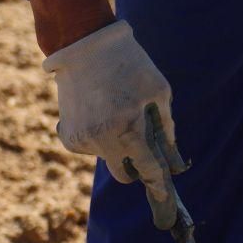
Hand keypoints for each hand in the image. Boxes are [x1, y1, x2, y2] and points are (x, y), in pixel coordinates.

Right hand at [42, 21, 184, 204]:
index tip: (164, 196)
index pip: (148, 170)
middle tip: (140, 148)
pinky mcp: (68, 137)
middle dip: (135, 167)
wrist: (83, 46)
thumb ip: (167, 129)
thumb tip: (174, 161)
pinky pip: (90, 148)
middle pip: (123, 175)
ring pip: (107, 158)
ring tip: (114, 111)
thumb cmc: (129, 65)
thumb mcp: (158, 92)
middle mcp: (103, 140)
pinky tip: (97, 113)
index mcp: (128, 129)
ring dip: (114, 145)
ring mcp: (83, 140)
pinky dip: (97, 138)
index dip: (158, 183)